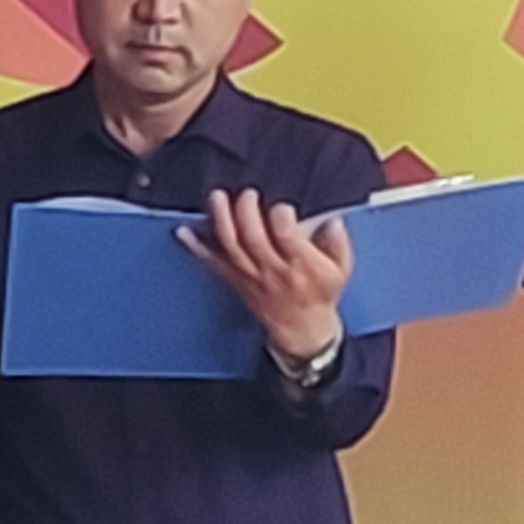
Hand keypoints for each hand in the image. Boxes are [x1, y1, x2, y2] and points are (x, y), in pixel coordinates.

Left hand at [181, 189, 350, 368]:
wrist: (302, 329)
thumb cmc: (320, 295)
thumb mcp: (340, 270)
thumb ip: (338, 244)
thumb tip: (333, 221)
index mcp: (300, 265)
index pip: (286, 238)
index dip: (281, 218)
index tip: (281, 207)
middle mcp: (272, 270)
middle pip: (252, 238)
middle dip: (246, 212)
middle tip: (247, 194)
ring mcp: (250, 275)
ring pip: (231, 246)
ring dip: (221, 220)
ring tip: (217, 198)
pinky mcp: (236, 280)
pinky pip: (213, 263)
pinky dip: (196, 247)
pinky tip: (183, 232)